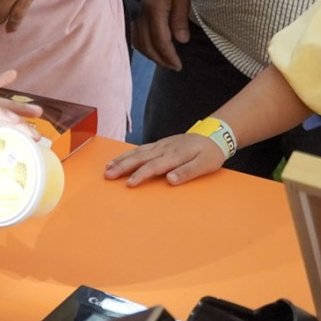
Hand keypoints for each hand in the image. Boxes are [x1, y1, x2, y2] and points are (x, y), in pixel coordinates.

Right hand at [103, 132, 222, 186]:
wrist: (213, 136)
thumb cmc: (209, 154)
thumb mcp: (204, 165)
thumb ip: (187, 172)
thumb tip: (170, 180)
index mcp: (175, 155)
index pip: (154, 166)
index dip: (141, 175)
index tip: (129, 184)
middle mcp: (164, 148)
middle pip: (140, 158)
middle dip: (122, 167)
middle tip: (108, 175)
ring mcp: (161, 145)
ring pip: (137, 151)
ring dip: (121, 159)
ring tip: (107, 167)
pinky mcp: (160, 144)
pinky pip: (140, 148)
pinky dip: (128, 154)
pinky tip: (119, 159)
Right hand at [131, 0, 191, 69]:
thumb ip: (180, 17)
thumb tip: (181, 41)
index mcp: (155, 10)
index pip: (161, 41)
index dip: (169, 56)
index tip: (178, 65)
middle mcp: (141, 14)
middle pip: (148, 45)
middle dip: (160, 59)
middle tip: (173, 67)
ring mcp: (135, 12)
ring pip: (139, 41)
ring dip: (150, 54)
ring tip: (163, 60)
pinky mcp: (133, 9)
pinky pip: (134, 34)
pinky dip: (142, 45)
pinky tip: (150, 48)